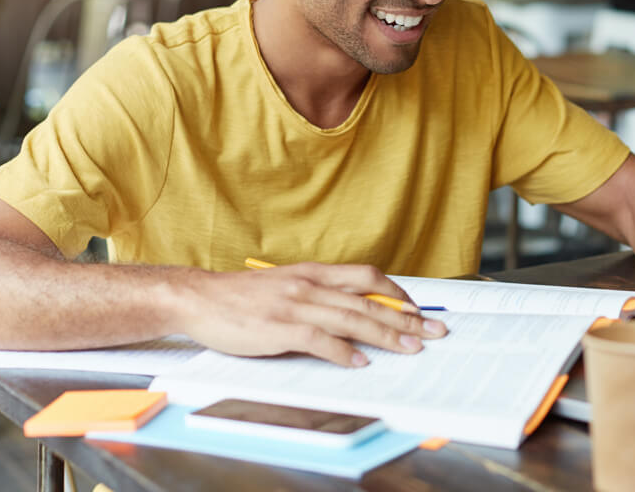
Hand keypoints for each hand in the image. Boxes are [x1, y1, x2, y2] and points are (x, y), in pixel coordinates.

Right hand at [179, 262, 446, 365]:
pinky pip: (321, 340)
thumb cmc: (242, 297)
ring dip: (386, 335)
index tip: (419, 308)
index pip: (367, 277)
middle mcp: (310, 285)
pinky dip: (344, 352)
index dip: (397, 293)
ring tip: (411, 347)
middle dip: (407, 318)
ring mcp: (296, 305)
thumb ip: (318, 294)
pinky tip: (361, 362)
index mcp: (313, 272)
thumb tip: (353, 310)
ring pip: (353, 319)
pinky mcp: (281, 327)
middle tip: (434, 331)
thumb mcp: (286, 284)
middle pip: (369, 301)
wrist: (201, 297)